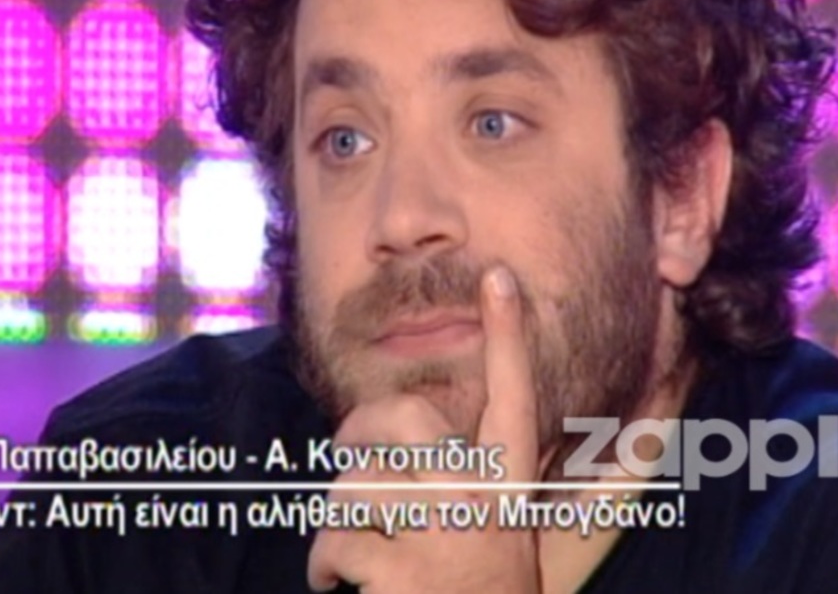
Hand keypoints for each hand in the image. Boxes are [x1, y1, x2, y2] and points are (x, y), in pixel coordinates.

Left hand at [307, 265, 540, 593]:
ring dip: (336, 516)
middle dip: (357, 430)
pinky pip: (335, 540)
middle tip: (348, 453)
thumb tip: (411, 434)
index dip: (507, 334)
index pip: (514, 395)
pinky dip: (323, 566)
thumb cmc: (478, 590)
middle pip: (405, 419)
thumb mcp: (493, 533)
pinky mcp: (407, 576)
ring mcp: (449, 538)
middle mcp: (485, 502)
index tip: (499, 276)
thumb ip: (468, 481)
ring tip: (350, 544)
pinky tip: (337, 582)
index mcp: (508, 487)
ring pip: (355, 482)